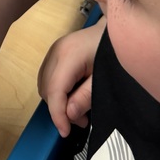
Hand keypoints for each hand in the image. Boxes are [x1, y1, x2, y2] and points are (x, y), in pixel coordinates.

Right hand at [38, 19, 104, 136]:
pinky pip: (47, 77)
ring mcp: (54, 50)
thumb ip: (86, 96)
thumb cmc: (112, 50)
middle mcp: (56, 51)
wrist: (115, 26)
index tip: (65, 133)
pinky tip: (72, 96)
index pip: (55, 90)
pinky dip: (56, 91)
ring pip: (44, 85)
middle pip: (47, 89)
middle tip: (81, 120)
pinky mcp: (55, 52)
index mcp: (68, 56)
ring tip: (78, 110)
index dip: (57, 115)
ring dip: (57, 101)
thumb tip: (69, 115)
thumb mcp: (103, 77)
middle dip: (60, 109)